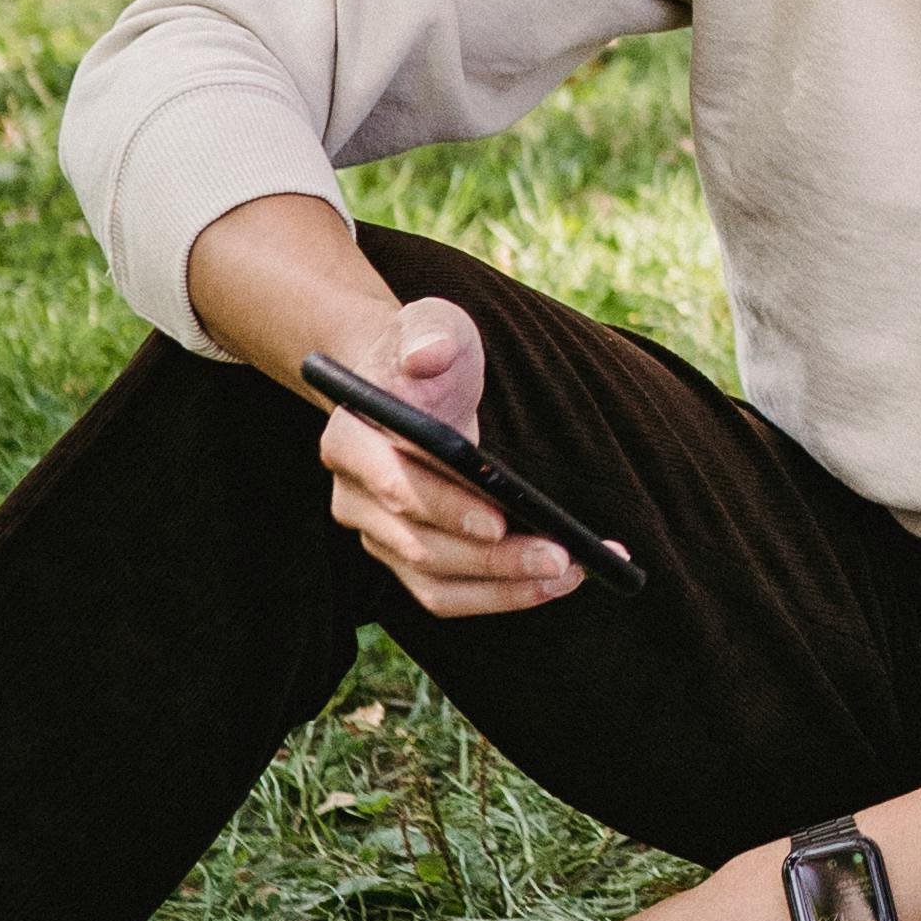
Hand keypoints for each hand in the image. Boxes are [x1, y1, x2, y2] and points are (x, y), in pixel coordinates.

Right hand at [317, 291, 580, 623]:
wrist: (415, 387)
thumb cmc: (430, 357)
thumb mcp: (433, 326)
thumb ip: (430, 333)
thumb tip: (428, 355)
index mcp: (349, 440)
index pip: (390, 484)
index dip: (443, 506)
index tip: (499, 519)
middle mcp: (353, 498)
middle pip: (418, 545)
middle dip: (493, 558)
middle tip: (561, 556)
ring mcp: (378, 536)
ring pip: (435, 582)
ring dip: (504, 587)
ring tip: (570, 573)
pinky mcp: (408, 560)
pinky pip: (450, 595)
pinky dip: (502, 595)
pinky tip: (556, 582)